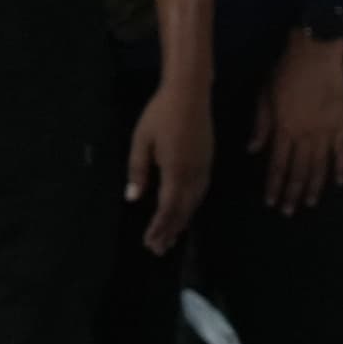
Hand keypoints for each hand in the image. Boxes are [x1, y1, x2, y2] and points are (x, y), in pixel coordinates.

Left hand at [125, 74, 213, 255]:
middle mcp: (193, 173)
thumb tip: (133, 198)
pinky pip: (201, 192)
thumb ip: (138, 171)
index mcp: (175, 169)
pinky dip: (192, 207)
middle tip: (158, 249)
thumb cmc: (160, 114)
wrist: (190, 93)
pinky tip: (186, 211)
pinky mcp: (208, 162)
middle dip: (171, 230)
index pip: (167, 206)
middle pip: (183, 209)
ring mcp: (204, 168)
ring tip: (172, 237)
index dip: (159, 227)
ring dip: (182, 221)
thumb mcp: (141, 141)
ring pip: (194, 202)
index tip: (149, 242)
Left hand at [252, 28, 342, 214]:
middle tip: (289, 211)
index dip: (274, 185)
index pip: (278, 164)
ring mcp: (326, 130)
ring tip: (310, 203)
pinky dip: (340, 167)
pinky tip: (339, 183)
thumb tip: (254, 149)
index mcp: (284, 128)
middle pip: (299, 170)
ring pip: (319, 165)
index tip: (271, 201)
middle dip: (292, 192)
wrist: (316, 52)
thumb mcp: (265, 94)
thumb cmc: (286, 70)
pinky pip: (342, 151)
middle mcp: (305, 134)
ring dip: (314, 186)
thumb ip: (262, 124)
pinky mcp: (342, 123)